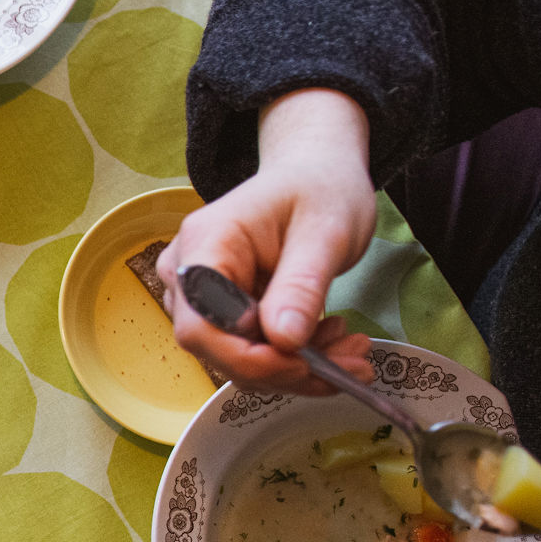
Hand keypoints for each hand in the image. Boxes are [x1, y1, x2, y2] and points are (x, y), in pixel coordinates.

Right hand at [159, 87, 377, 395]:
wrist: (313, 173)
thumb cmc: (318, 189)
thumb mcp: (325, 231)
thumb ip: (302, 285)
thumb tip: (284, 341)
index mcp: (205, 245)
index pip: (202, 324)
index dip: (247, 357)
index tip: (306, 364)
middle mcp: (187, 274)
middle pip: (218, 348)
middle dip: (285, 367)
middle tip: (353, 364)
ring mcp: (199, 295)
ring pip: (235, 357)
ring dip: (295, 366)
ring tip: (350, 348)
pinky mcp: (219, 311)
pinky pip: (248, 350)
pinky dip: (292, 357)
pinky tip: (327, 339)